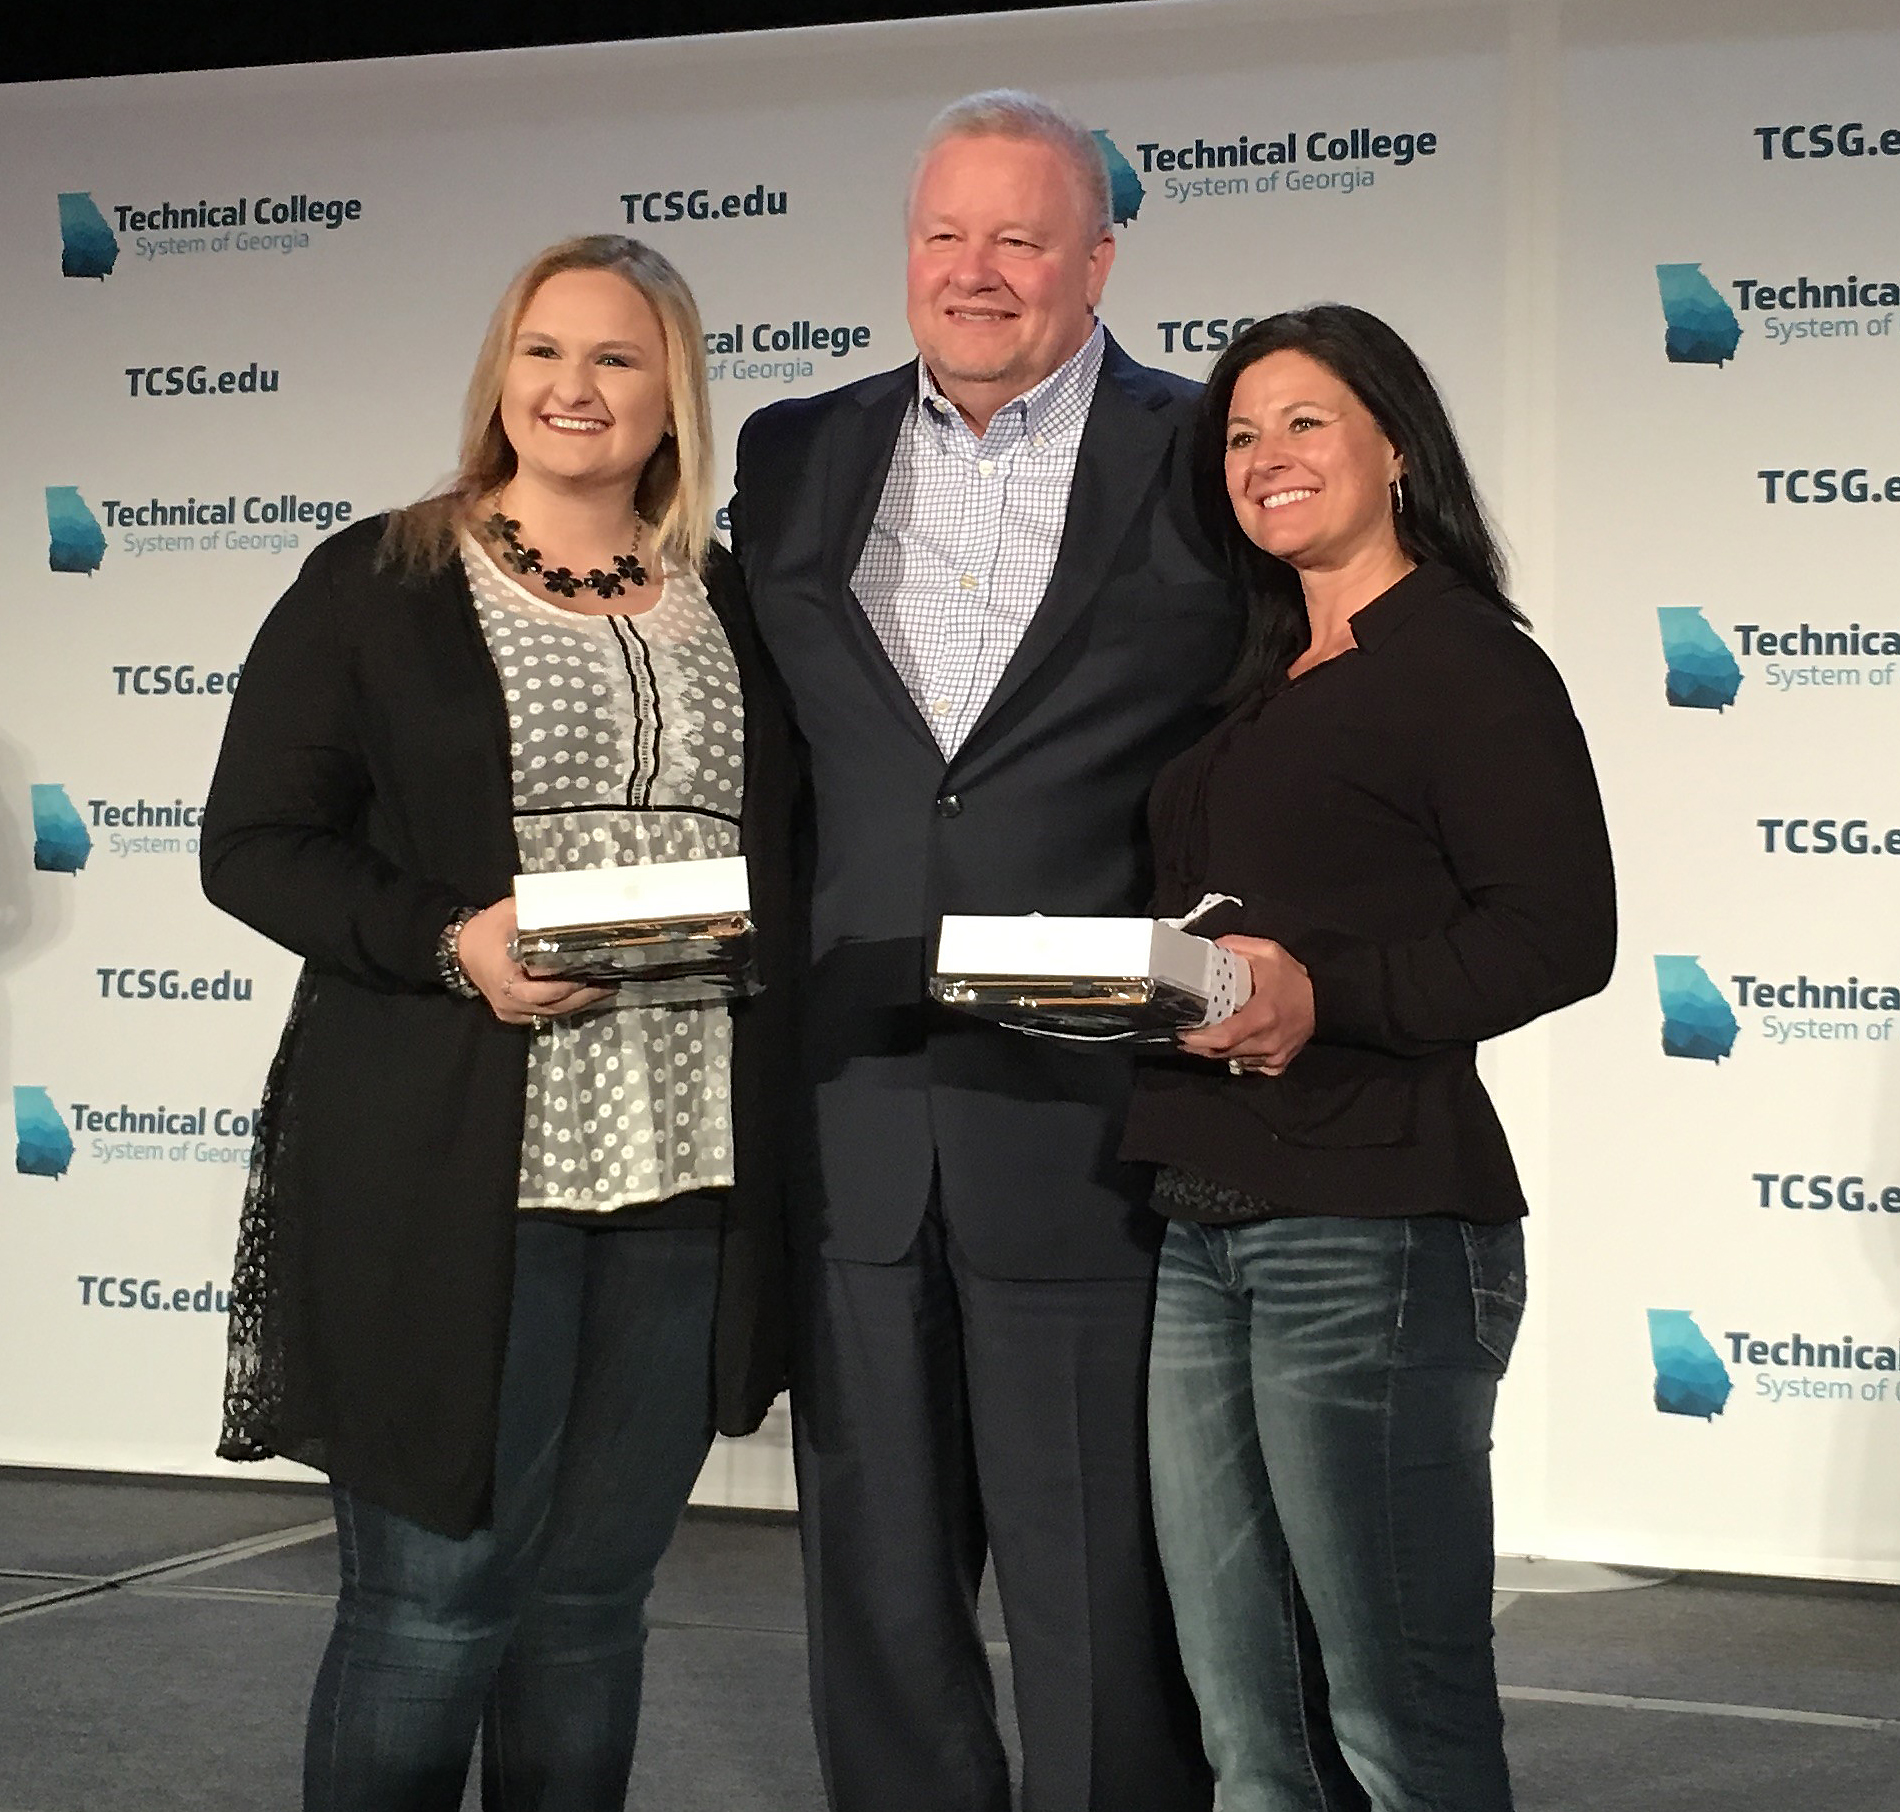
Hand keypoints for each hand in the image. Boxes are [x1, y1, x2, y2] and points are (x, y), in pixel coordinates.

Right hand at [456, 896, 614, 1026]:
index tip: (594, 971)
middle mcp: (510, 1002)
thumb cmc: (487, 930)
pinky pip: (547, 1014)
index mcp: (505, 978)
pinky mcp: (517, 1014)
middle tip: (611, 981)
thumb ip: (538, 914)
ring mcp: (513, 1012)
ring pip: (554, 1013)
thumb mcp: (510, 914)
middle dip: (585, 995)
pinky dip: (568, 1004)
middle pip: (555, 1005)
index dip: (570, 985)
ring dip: (581, 1002)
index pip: (543, 990)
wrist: (460, 950)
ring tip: (606, 986)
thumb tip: (572, 906)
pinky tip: (587, 993)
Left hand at [1178, 935, 1314, 1075]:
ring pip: (1232, 1060)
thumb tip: (1209, 948)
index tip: (1182, 1031)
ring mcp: (1273, 1056)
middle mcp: (1268, 1040)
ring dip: (1215, 1051)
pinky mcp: (1277, 1065)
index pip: (1224, 1037)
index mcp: (1263, 1014)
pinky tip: (1231, 1043)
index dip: (1199, 1038)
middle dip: (1200, 1045)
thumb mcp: (1268, 952)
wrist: (1326, 1002)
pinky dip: (1235, 1056)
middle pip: (1222, 1052)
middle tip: (1186, 1032)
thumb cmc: (1294, 979)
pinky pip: (1247, 1066)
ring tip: (1203, 1036)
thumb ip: (1236, 946)